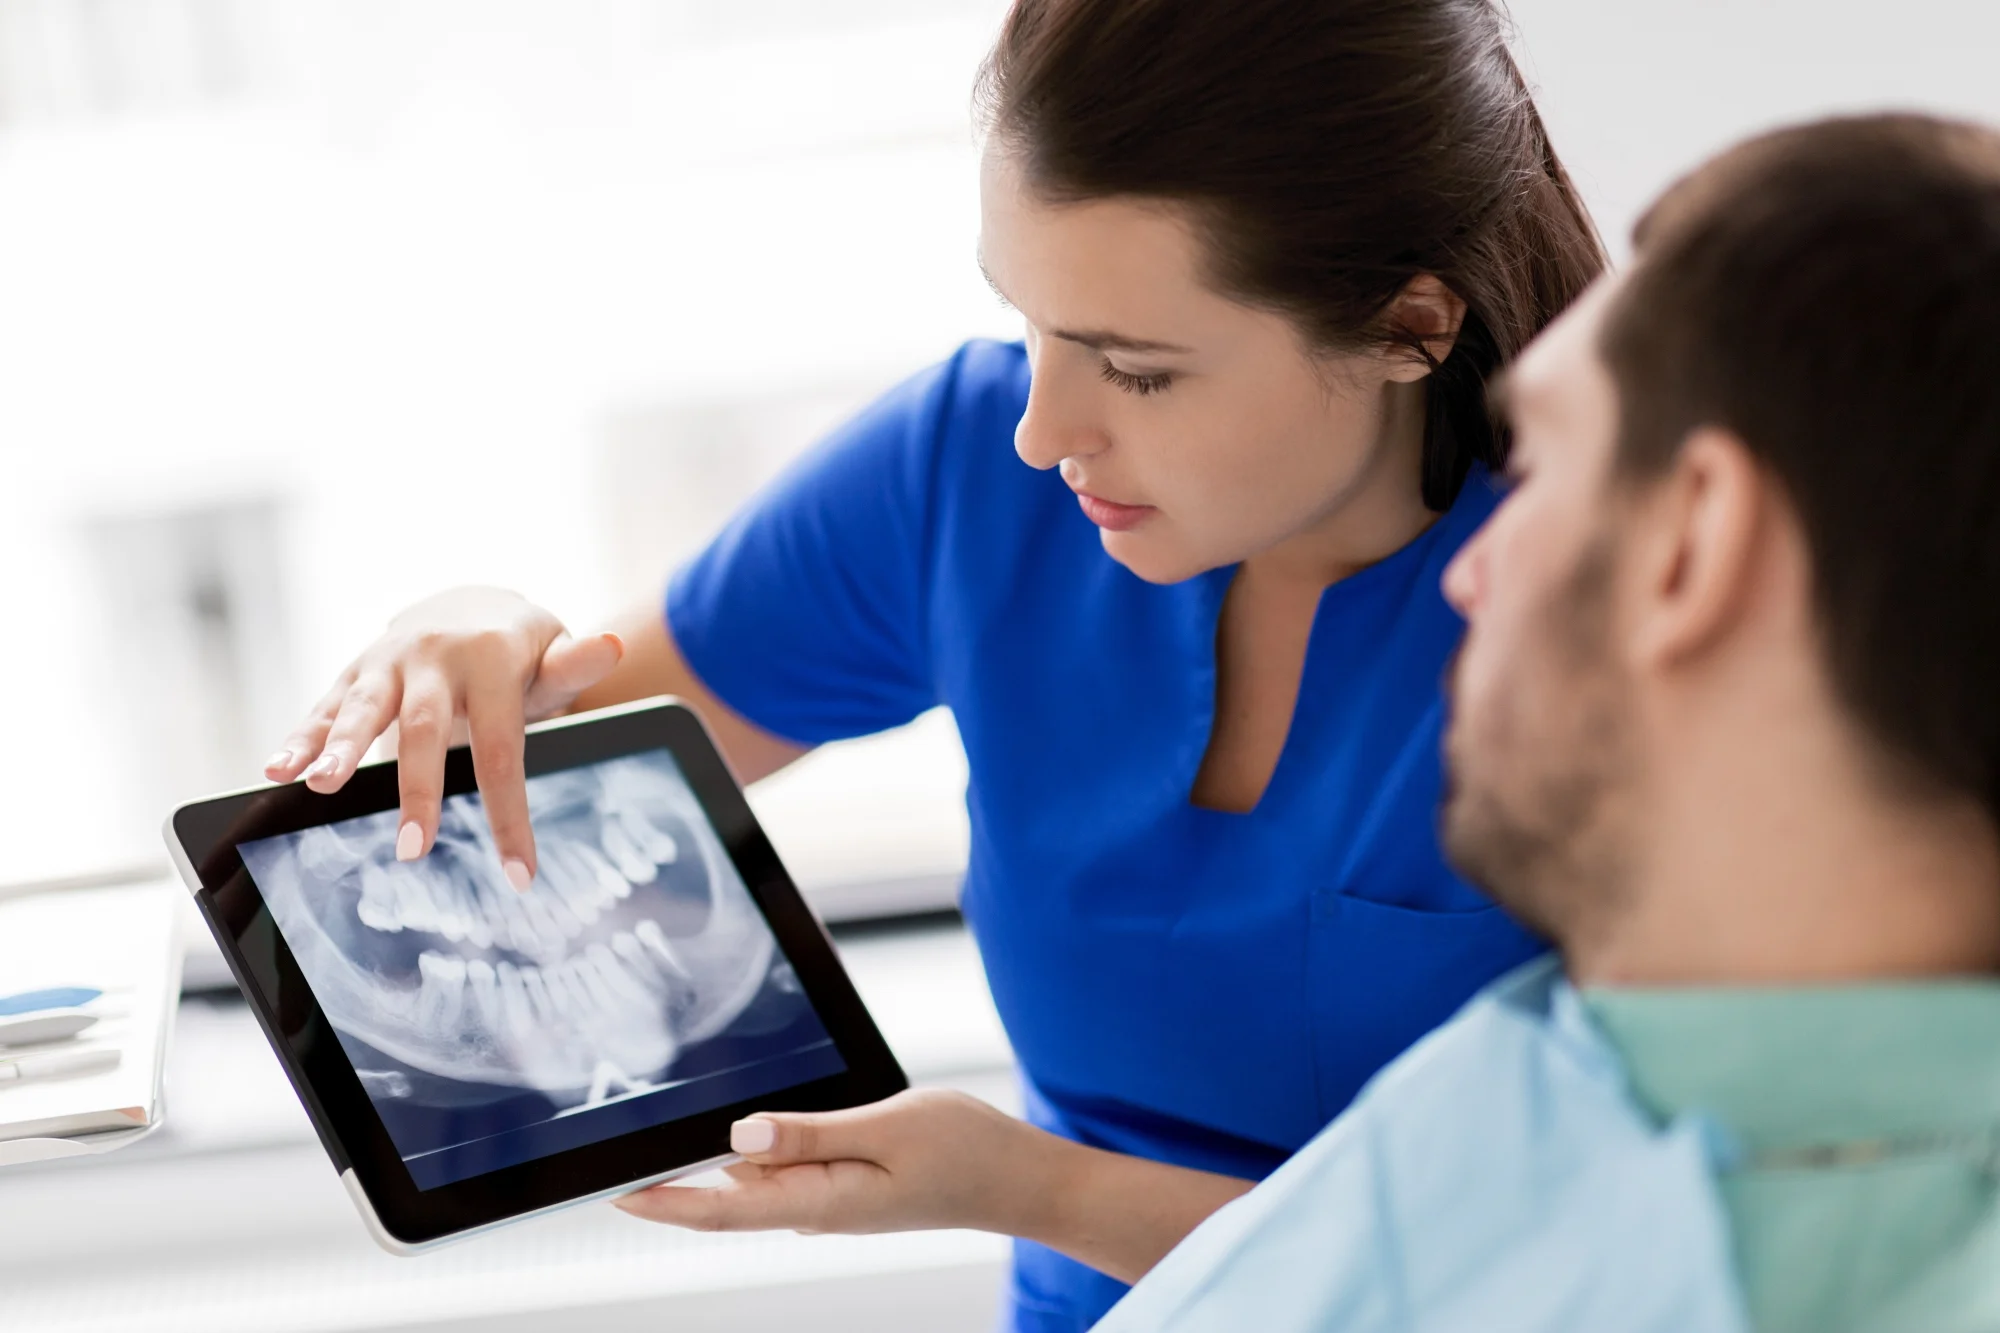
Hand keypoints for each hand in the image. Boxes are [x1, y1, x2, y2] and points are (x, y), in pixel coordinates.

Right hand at [264, 586, 623, 881]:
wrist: (467, 603)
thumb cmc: (518, 649)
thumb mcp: (552, 652)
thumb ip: (576, 662)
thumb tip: (612, 646)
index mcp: (492, 659)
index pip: (503, 747)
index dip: (508, 813)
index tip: (518, 874)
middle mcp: (435, 657)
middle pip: (426, 728)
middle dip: (417, 788)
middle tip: (412, 847)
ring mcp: (388, 663)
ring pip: (361, 708)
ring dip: (337, 748)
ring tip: (319, 787)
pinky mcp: (354, 672)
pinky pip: (324, 707)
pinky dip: (300, 738)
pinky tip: (277, 771)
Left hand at [613, 1089, 1044, 1237]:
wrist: (1017, 1177)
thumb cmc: (965, 1151)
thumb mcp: (888, 1127)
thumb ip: (812, 1133)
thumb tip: (741, 1133)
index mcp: (823, 1201)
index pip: (724, 1209)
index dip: (663, 1202)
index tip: (611, 1192)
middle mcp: (817, 1207)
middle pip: (729, 1195)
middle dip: (672, 1176)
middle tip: (617, 1145)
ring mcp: (830, 1198)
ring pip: (756, 1177)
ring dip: (711, 1160)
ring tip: (662, 1128)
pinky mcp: (844, 1181)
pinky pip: (785, 1167)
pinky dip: (755, 1148)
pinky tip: (742, 1127)